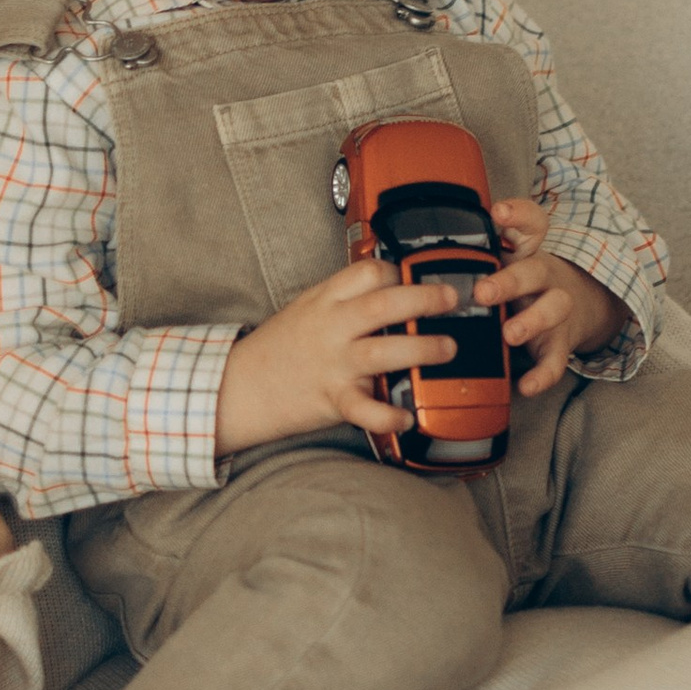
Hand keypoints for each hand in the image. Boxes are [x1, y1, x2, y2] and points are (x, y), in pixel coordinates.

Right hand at [215, 260, 466, 456]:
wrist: (238, 388)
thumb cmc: (279, 348)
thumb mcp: (308, 308)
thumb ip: (345, 298)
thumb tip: (391, 284)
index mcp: (325, 301)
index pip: (367, 273)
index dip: (399, 272)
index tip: (419, 277)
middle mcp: (331, 328)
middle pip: (382, 306)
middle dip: (423, 300)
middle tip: (452, 299)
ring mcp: (333, 364)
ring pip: (382, 352)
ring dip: (421, 349)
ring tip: (448, 349)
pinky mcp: (332, 399)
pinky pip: (364, 410)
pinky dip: (387, 415)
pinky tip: (408, 417)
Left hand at [485, 200, 628, 397]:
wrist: (578, 310)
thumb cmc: (523, 287)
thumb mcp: (504, 265)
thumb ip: (468, 260)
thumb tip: (403, 263)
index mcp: (526, 255)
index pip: (531, 225)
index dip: (518, 215)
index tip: (498, 212)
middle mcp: (544, 279)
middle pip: (535, 271)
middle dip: (510, 281)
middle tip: (483, 292)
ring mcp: (556, 310)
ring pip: (555, 308)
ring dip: (532, 321)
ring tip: (510, 334)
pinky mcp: (560, 343)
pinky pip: (556, 360)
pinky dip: (543, 374)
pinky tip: (527, 384)